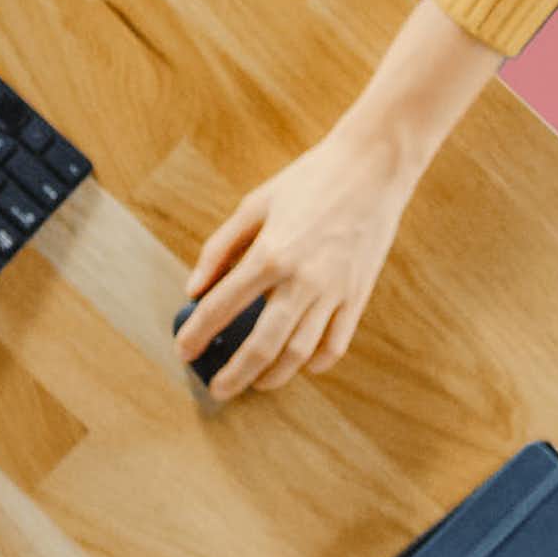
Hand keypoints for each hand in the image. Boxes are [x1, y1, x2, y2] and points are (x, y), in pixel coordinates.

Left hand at [179, 120, 422, 400]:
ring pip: (298, 354)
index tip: (183, 351)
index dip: (197, 333)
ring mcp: (333, 290)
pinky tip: (299, 364)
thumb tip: (193, 289)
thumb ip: (221, 246)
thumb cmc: (310, 179)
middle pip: (261, 346)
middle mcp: (301, 278)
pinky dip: (315, 363)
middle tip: (216, 390)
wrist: (373, 166)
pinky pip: (335, 344)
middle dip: (233, 375)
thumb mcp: (256, 202)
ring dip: (271, 377)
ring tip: (255, 383)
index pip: (221, 306)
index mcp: (270, 252)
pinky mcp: (358, 294)